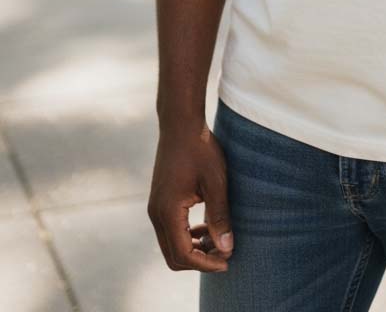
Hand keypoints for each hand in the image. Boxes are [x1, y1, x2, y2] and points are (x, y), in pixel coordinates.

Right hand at [147, 119, 233, 272]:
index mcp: (168, 211)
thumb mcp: (216, 182)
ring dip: (194, 249)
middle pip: (173, 256)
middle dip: (199, 261)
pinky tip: (207, 227)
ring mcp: (155, 208)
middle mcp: (156, 214)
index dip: (206, 264)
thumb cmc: (201, 149)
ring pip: (171, 245)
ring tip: (219, 240)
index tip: (227, 261)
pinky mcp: (159, 202)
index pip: (183, 254)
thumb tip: (227, 248)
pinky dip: (187, 236)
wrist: (180, 124)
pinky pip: (170, 231)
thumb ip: (220, 216)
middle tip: (225, 254)